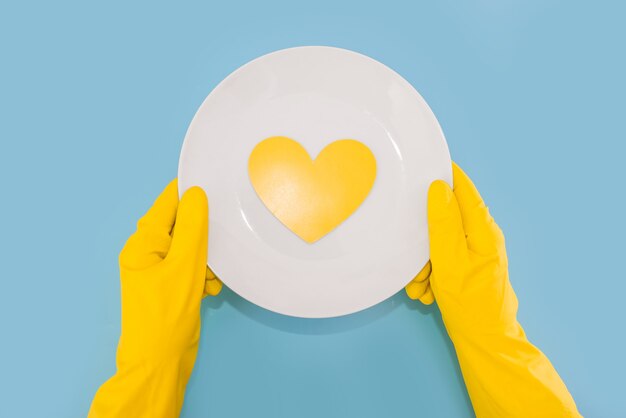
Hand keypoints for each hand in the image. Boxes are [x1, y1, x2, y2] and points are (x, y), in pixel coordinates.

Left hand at [89, 180, 221, 417]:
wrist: (159, 362)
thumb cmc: (166, 315)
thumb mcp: (184, 266)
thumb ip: (191, 227)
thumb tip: (195, 194)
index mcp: (143, 243)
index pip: (167, 203)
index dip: (189, 192)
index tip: (214, 182)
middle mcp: (148, 253)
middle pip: (182, 226)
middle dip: (203, 235)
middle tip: (218, 242)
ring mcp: (160, 271)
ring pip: (191, 248)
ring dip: (207, 259)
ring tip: (210, 277)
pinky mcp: (172, 287)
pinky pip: (192, 268)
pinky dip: (204, 275)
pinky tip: (209, 290)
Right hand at [405, 163, 579, 416]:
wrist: (484, 341)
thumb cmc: (470, 303)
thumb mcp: (450, 260)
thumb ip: (444, 222)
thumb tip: (439, 187)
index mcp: (482, 229)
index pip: (463, 188)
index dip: (444, 174)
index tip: (422, 165)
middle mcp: (480, 237)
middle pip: (445, 217)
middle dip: (422, 236)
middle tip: (412, 257)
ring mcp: (473, 253)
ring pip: (438, 241)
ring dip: (422, 261)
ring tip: (420, 283)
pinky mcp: (465, 268)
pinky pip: (440, 259)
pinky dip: (429, 273)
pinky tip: (426, 291)